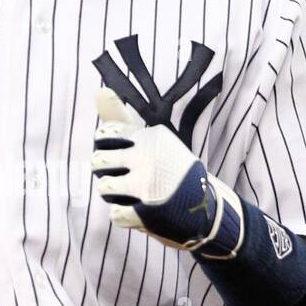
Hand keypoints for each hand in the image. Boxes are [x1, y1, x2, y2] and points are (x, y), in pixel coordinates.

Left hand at [90, 87, 243, 255]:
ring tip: (136, 194)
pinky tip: (144, 211)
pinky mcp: (145, 213)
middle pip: (99, 161)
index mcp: (151, 136)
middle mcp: (148, 157)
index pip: (105, 135)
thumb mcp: (151, 140)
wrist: (207, 209)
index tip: (125, 156)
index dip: (108, 149)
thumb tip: (98, 89)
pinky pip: (115, 214)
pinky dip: (126, 217)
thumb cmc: (171, 169)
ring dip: (116, 195)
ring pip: (104, 188)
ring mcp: (147, 186)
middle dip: (107, 172)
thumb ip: (120, 116)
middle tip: (130, 177)